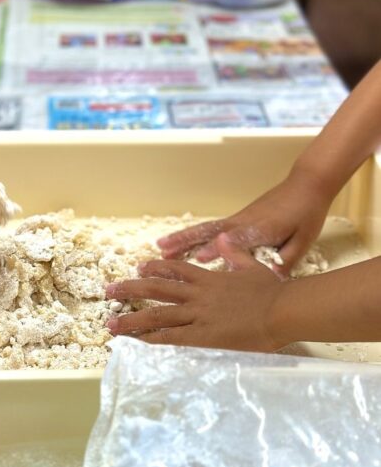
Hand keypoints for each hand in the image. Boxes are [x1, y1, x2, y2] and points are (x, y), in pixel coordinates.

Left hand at [106, 234, 287, 350]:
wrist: (283, 309)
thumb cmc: (273, 291)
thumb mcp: (252, 266)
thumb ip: (234, 253)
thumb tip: (224, 238)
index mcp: (208, 278)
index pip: (174, 269)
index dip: (154, 267)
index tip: (138, 267)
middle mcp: (197, 295)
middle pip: (156, 289)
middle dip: (130, 289)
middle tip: (109, 292)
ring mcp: (197, 315)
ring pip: (157, 315)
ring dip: (131, 319)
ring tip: (111, 324)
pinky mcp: (203, 336)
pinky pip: (170, 338)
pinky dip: (151, 340)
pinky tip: (135, 343)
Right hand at [156, 169, 332, 276]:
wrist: (305, 185)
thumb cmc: (306, 214)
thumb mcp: (302, 241)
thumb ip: (284, 260)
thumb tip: (269, 281)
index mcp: (260, 229)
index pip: (235, 240)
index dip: (218, 249)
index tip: (198, 258)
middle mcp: (242, 223)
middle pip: (209, 232)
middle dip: (185, 241)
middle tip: (162, 251)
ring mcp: (236, 220)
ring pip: (204, 230)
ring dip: (182, 238)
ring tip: (161, 248)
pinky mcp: (236, 219)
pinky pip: (210, 229)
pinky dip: (193, 236)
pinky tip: (183, 246)